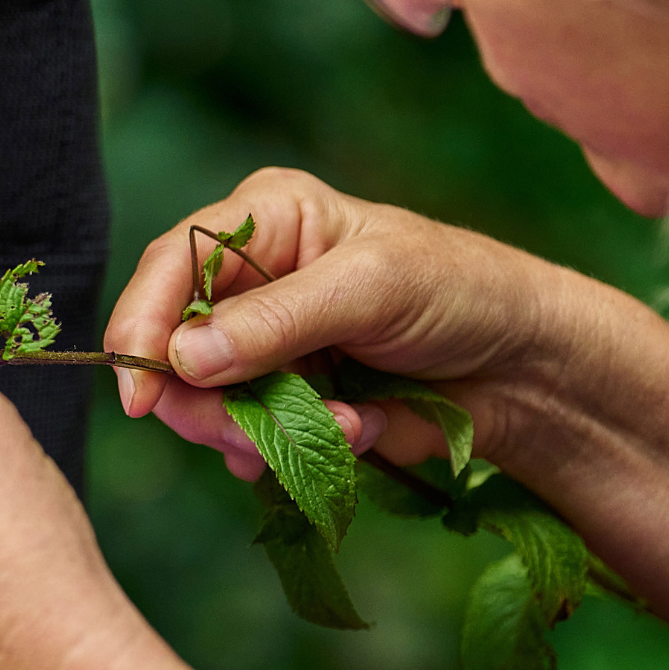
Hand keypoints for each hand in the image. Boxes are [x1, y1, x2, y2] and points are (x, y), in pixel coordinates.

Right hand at [104, 167, 593, 482]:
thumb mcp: (371, 289)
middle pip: (174, 345)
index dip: (142, 326)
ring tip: (348, 430)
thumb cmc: (461, 292)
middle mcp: (251, 278)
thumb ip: (276, 321)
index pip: (170, 266)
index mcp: (263, 219)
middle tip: (248, 439)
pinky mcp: (286, 398)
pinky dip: (286, 451)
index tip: (140, 392)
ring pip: (206, 401)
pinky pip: (249, 436)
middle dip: (208, 400)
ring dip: (262, 430)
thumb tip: (182, 358)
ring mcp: (265, 342)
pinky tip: (349, 439)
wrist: (529, 370)